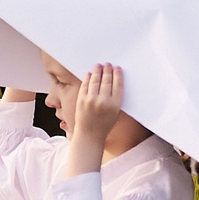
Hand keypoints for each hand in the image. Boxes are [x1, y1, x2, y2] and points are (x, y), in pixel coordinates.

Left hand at [39, 53, 123, 178]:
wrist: (89, 135)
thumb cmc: (104, 124)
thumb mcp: (115, 113)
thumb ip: (115, 99)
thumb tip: (114, 81)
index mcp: (115, 104)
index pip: (118, 85)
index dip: (117, 75)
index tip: (117, 68)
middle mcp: (103, 101)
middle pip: (107, 80)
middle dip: (107, 70)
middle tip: (108, 64)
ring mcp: (91, 100)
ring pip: (95, 81)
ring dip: (97, 71)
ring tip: (99, 66)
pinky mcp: (81, 100)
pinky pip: (85, 86)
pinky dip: (88, 78)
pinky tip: (89, 74)